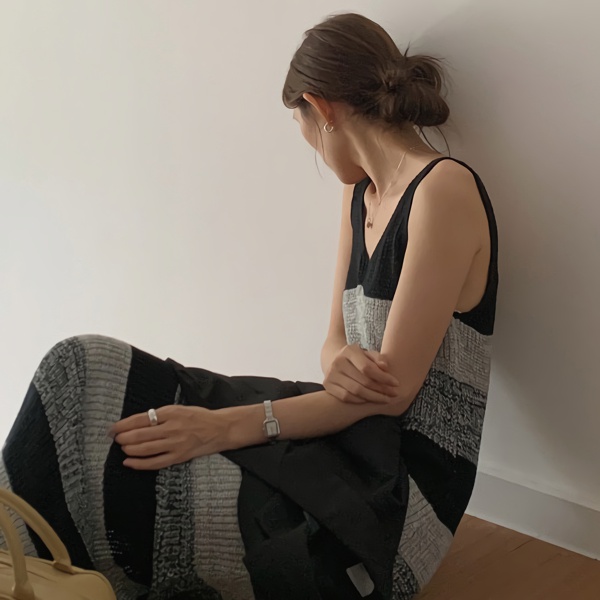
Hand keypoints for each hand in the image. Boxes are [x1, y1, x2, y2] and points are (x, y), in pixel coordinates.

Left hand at [110, 405, 229, 469]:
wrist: (220, 428)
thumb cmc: (198, 417)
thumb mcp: (179, 409)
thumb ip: (160, 415)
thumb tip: (136, 423)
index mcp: (171, 412)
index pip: (140, 419)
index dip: (123, 424)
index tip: (113, 428)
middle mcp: (172, 428)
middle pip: (140, 434)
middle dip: (123, 437)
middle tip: (115, 438)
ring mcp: (175, 444)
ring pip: (145, 449)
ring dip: (129, 449)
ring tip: (122, 448)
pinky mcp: (179, 456)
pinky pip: (155, 462)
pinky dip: (139, 463)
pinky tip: (129, 462)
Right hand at [323, 343, 401, 404]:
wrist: (333, 359)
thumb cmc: (357, 358)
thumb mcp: (367, 353)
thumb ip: (377, 358)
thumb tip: (385, 366)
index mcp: (348, 351)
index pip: (368, 368)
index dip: (383, 377)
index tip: (396, 383)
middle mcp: (337, 362)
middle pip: (363, 381)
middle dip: (381, 389)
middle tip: (394, 394)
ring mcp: (330, 374)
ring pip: (356, 391)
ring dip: (374, 397)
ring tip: (386, 399)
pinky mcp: (327, 385)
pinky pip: (346, 397)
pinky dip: (360, 401)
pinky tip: (370, 400)